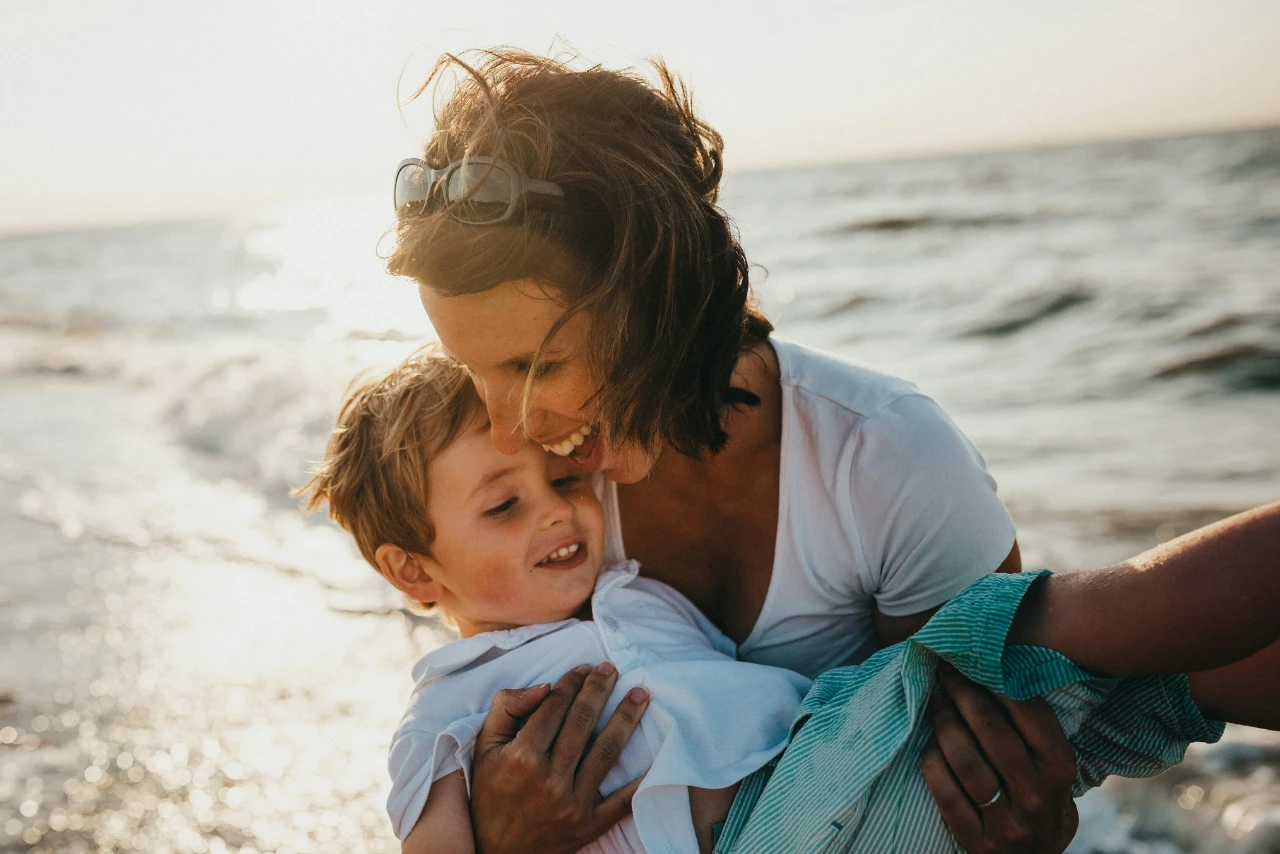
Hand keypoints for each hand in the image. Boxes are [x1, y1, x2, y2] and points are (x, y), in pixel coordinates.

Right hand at [470, 662, 649, 853]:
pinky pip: (623, 801)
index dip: (571, 682)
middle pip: (583, 722)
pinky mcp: (589, 825)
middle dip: (599, 689)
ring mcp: (572, 804)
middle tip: (612, 669)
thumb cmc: (490, 793)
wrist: (496, 851)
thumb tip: (545, 686)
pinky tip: (657, 755)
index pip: (555, 707)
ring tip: (641, 694)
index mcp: (522, 757)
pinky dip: (642, 780)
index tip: (583, 668)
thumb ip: (507, 708)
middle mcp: (549, 779)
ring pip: (606, 751)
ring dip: (626, 718)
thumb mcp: (485, 748)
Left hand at [921, 663, 1078, 853]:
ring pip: (963, 758)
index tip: (974, 658)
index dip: (997, 680)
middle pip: (990, 729)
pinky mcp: (976, 840)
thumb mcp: (1052, 766)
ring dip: (942, 721)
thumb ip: (1033, 729)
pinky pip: (943, 790)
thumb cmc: (1040, 796)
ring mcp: (1006, 822)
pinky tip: (928, 743)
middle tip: (945, 670)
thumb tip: (995, 667)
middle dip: (962, 691)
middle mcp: (1035, 795)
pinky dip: (931, 760)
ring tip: (934, 701)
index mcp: (1059, 769)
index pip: (1029, 713)